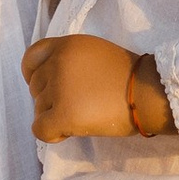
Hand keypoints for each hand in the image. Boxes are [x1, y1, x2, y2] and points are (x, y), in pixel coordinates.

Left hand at [20, 34, 144, 139]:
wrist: (147, 93)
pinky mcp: (63, 114)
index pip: (31, 58)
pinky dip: (53, 134)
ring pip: (38, 109)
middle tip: (78, 104)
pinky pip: (40, 129)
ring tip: (83, 114)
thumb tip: (51, 82)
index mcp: (66, 45)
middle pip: (35, 88)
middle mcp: (58, 63)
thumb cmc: (128, 76)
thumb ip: (69, 60)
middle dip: (51, 99)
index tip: (46, 86)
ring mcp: (59, 88)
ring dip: (55, 116)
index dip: (33, 75)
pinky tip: (70, 131)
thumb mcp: (93, 53)